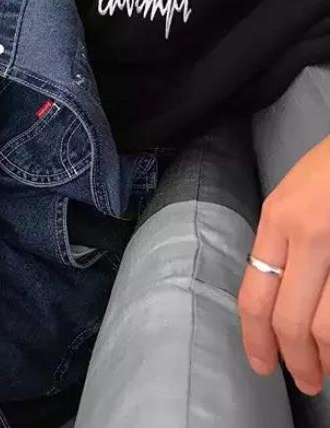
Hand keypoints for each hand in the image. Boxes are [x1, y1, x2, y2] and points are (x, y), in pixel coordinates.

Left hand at [238, 135, 329, 395]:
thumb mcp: (292, 195)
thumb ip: (281, 241)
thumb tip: (276, 295)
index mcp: (280, 219)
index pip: (256, 294)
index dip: (255, 338)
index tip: (261, 364)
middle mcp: (311, 236)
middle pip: (293, 320)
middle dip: (296, 360)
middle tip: (303, 381)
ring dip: (328, 357)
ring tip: (327, 369)